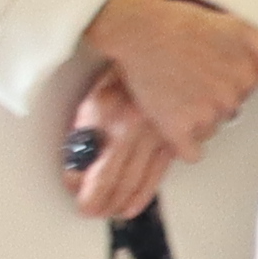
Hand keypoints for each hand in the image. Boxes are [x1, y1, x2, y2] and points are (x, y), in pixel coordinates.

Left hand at [63, 64, 174, 222]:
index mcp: (118, 122)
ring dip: (130, 199)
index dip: (93, 195)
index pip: (104, 173)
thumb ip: (82, 141)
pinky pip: (165, 169)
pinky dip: (150, 187)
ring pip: (147, 178)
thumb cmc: (121, 75)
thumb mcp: (92, 105)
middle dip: (109, 201)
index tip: (86, 206)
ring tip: (117, 210)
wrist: (156, 47)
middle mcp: (143, 130)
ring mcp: (166, 132)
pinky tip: (138, 200)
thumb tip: (76, 175)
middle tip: (98, 211)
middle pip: (127, 180)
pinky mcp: (181, 132)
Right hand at [81, 0, 257, 157]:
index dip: (228, 81)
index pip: (249, 90)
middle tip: (190, 80)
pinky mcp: (178, 128)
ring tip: (176, 95)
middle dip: (212, 98)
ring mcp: (206, 113)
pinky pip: (192, 153)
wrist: (141, 30)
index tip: (213, 74)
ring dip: (197, 119)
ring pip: (211, 129)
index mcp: (249, 73)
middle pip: (229, 109)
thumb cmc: (180, 24)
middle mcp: (233, 95)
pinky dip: (185, 147)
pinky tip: (178, 134)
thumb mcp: (236, 25)